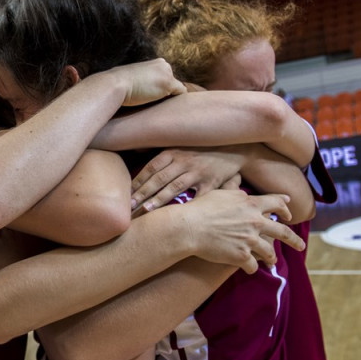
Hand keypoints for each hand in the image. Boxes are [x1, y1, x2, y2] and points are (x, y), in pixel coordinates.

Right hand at [110, 58, 186, 106]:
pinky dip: (177, 100)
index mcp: (156, 62)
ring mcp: (167, 74)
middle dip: (166, 91)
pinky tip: (168, 106)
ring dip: (169, 97)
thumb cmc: (119, 83)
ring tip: (158, 105)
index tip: (152, 97)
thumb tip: (141, 89)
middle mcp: (164, 65)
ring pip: (176, 89)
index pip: (166, 77)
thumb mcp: (133, 76)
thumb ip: (142, 80)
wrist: (116, 84)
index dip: (160, 88)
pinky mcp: (168, 84)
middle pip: (173, 82)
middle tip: (154, 102)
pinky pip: (181, 92)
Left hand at [130, 147, 244, 214]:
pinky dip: (189, 205)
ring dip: (159, 199)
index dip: (137, 181)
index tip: (126, 194)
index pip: (150, 167)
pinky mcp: (211, 181)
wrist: (234, 147)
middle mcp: (183, 160)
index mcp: (173, 151)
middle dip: (142, 193)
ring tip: (146, 210)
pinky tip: (178, 215)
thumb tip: (136, 149)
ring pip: (174, 186)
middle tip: (129, 206)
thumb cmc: (202, 148)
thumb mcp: (181, 144)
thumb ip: (161, 151)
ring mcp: (198, 171)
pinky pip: (198, 195)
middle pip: (159, 178)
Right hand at [181, 189, 303, 273]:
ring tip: (272, 262)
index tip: (289, 213)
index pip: (276, 203)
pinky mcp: (240, 256)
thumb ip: (234, 189)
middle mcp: (255, 222)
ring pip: (269, 252)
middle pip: (282, 232)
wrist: (188, 227)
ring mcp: (249, 240)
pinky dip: (251, 268)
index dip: (285, 208)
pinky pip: (251, 265)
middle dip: (294, 240)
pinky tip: (249, 269)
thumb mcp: (220, 192)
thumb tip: (239, 182)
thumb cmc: (200, 208)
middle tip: (301, 246)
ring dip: (271, 258)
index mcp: (251, 204)